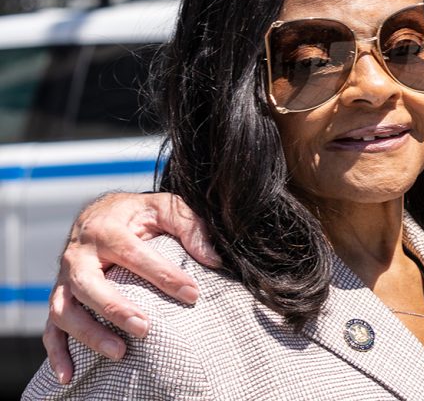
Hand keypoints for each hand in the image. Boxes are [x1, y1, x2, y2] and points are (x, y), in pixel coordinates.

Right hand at [42, 192, 217, 384]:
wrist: (100, 213)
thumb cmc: (139, 214)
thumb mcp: (165, 207)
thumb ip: (190, 227)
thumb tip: (214, 259)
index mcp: (106, 229)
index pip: (134, 254)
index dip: (164, 275)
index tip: (192, 295)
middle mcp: (79, 254)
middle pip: (89, 284)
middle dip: (115, 309)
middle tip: (145, 329)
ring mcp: (64, 279)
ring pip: (64, 309)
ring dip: (89, 334)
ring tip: (120, 353)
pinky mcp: (59, 297)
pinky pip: (51, 328)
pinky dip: (57, 353)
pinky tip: (70, 375)